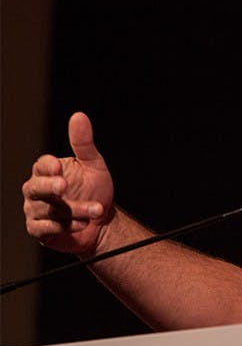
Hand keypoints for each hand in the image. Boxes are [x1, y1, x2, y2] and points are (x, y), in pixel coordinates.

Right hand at [22, 112, 115, 255]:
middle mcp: (37, 190)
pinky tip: (83, 223)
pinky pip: (45, 228)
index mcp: (47, 171)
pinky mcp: (39, 229)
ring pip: (48, 210)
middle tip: (64, 186)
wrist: (102, 221)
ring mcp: (35, 210)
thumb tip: (79, 116)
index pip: (41, 165)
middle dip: (50, 187)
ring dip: (74, 210)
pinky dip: (65, 226)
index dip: (48, 167)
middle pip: (36, 187)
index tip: (58, 167)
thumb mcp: (94, 164)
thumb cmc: (95, 189)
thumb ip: (83, 143)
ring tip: (96, 209)